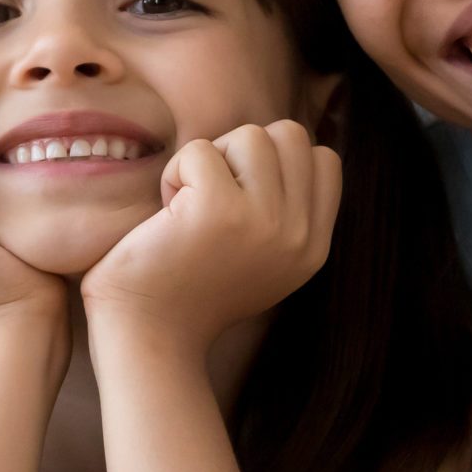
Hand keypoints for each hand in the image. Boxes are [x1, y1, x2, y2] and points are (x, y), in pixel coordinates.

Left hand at [81, 120, 340, 354]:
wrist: (148, 337)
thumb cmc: (188, 292)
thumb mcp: (260, 259)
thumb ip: (283, 212)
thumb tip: (279, 146)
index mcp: (313, 248)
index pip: (323, 160)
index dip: (276, 161)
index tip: (239, 197)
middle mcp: (298, 236)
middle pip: (291, 136)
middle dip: (244, 152)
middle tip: (210, 195)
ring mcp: (263, 222)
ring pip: (250, 135)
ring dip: (210, 160)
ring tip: (188, 204)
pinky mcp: (217, 210)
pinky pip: (200, 150)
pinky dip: (175, 172)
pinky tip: (167, 213)